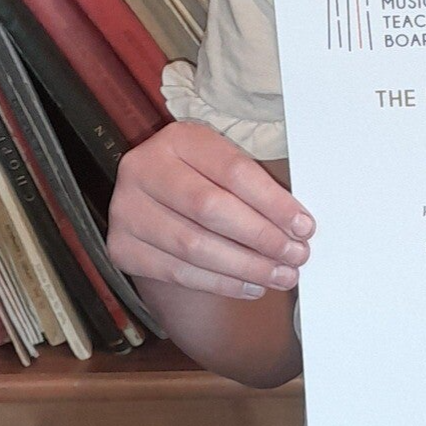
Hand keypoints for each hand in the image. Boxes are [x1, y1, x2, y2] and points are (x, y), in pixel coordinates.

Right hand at [108, 122, 314, 301]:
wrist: (156, 201)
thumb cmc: (206, 182)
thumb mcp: (227, 169)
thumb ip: (258, 190)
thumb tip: (298, 229)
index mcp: (179, 139)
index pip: (233, 170)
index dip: (272, 202)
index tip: (304, 227)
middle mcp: (143, 168)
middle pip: (210, 208)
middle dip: (260, 237)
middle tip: (296, 256)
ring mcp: (126, 209)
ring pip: (193, 246)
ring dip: (245, 266)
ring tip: (280, 276)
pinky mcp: (121, 247)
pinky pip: (177, 272)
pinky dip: (220, 283)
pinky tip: (250, 286)